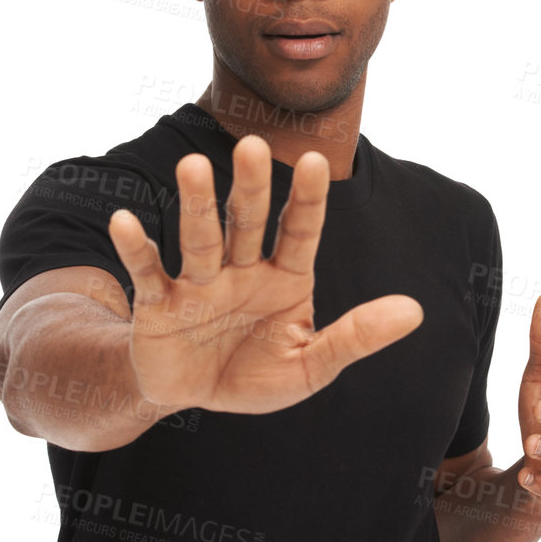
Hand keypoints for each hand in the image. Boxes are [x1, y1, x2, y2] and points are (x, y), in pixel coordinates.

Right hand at [106, 135, 423, 414]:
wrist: (194, 397)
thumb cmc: (255, 373)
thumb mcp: (311, 365)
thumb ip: (357, 336)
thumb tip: (415, 311)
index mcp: (285, 277)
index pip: (300, 231)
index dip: (308, 199)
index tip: (318, 160)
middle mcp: (241, 269)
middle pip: (248, 223)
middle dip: (251, 187)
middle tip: (253, 145)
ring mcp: (198, 283)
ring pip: (200, 239)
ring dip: (197, 204)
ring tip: (194, 165)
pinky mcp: (158, 304)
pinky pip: (148, 272)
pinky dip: (136, 249)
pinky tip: (125, 221)